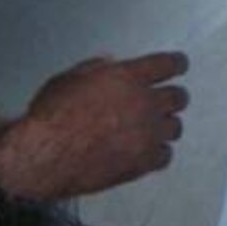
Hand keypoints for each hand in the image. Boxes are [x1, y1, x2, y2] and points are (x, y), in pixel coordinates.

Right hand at [0, 51, 189, 198]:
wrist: (47, 153)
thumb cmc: (51, 115)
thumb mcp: (71, 78)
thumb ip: (99, 70)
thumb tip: (112, 67)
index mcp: (128, 78)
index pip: (168, 65)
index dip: (177, 64)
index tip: (180, 65)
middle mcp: (145, 104)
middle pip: (179, 97)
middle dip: (173, 97)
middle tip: (166, 101)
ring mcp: (148, 134)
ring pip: (176, 127)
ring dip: (165, 125)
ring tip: (154, 128)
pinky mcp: (144, 161)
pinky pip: (166, 155)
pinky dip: (159, 152)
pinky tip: (149, 151)